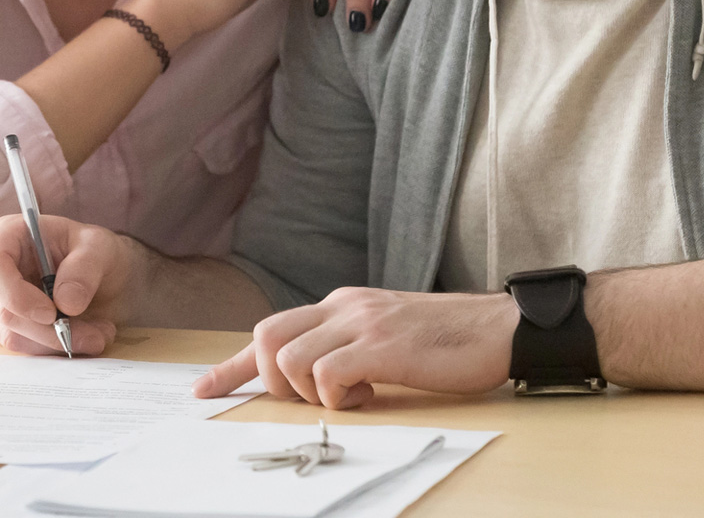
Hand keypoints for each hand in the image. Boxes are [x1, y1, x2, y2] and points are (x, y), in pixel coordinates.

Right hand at [0, 213, 138, 355]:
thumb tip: (66, 303)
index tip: (52, 314)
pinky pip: (21, 346)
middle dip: (50, 330)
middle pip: (3, 310)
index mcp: (6, 235)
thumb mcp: (99, 247)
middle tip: (95, 336)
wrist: (96, 273)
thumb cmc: (91, 250)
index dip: (16, 295)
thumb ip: (84, 269)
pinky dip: (54, 349)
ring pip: (12, 335)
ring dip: (57, 342)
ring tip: (97, 334)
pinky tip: (83, 337)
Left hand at [191, 288, 517, 408]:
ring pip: (289, 358)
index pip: (271, 328)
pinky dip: (337, 396)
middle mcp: (343, 307)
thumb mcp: (385, 333)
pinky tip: (368, 395)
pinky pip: (328, 374)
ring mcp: (362, 323)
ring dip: (309, 392)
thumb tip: (314, 378)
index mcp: (341, 304)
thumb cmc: (448, 340)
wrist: (500, 328)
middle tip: (309, 398)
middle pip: (265, 337)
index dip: (231, 365)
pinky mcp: (383, 347)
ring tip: (352, 395)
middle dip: (270, 380)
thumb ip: (348, 344)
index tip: (203, 389)